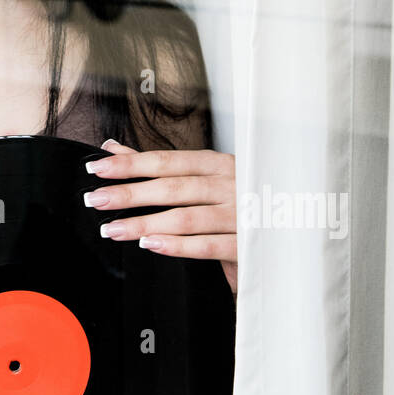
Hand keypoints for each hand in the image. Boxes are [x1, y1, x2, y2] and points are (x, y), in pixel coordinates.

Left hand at [83, 139, 237, 293]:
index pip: (167, 161)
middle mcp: (230, 184)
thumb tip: (113, 149)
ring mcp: (241, 213)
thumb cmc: (243, 199)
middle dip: (130, 193)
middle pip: (172, 188)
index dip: (130, 164)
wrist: (296, 227)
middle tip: (96, 200)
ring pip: (186, 217)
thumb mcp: (206, 176)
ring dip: (145, 223)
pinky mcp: (248, 244)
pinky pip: (208, 246)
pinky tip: (151, 245)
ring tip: (113, 229)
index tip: (98, 169)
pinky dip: (177, 245)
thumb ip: (158, 165)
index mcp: (218, 164)